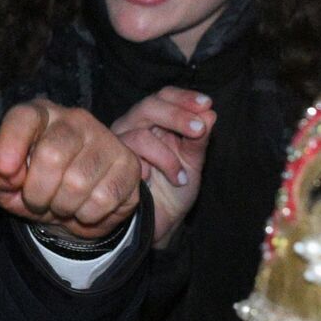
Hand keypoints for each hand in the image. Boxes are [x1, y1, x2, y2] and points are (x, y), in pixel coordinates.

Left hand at [0, 98, 139, 238]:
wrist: (76, 209)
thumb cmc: (36, 188)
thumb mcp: (6, 186)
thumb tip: (0, 169)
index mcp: (40, 115)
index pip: (24, 117)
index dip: (11, 143)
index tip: (5, 170)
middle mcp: (74, 119)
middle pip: (52, 154)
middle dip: (37, 191)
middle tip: (37, 201)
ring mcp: (105, 139)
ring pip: (78, 182)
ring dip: (62, 206)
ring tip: (62, 204)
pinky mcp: (128, 164)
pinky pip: (102, 199)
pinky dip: (86, 215)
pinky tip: (84, 208)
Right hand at [110, 87, 214, 247]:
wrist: (159, 223)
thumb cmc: (174, 190)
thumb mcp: (193, 163)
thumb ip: (199, 140)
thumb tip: (210, 113)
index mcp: (154, 122)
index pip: (163, 96)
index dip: (183, 97)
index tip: (206, 104)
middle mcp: (133, 127)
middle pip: (148, 106)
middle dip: (176, 115)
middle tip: (199, 130)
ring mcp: (118, 145)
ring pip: (139, 135)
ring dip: (166, 156)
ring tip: (181, 176)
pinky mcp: (110, 164)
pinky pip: (129, 159)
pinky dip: (153, 169)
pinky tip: (164, 182)